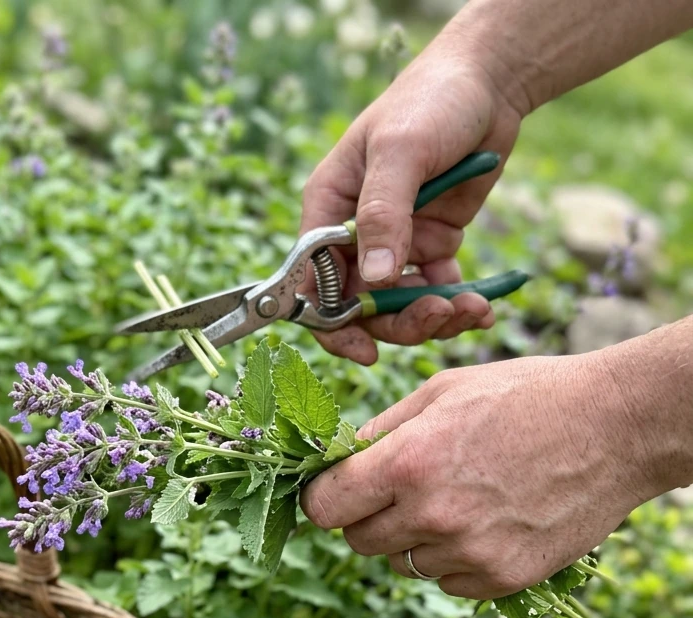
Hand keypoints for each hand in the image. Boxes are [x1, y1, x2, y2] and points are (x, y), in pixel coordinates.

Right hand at [299, 44, 529, 363]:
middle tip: (440, 317)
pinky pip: (435, 290)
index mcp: (328, 209)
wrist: (490, 83)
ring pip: (399, 305)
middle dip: (398, 321)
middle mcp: (354, 232)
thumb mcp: (401, 151)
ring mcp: (395, 241)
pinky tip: (482, 305)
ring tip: (472, 309)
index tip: (364, 350)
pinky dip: (457, 304)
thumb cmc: (430, 101)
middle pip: (360, 304)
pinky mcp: (431, 244)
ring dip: (432, 317)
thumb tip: (376, 278)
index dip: (331, 322)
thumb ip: (383, 214)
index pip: (312, 280)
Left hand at [299, 354, 653, 598]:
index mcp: (407, 463)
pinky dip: (452, 560)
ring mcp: (469, 553)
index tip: (337, 490)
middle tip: (400, 491)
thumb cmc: (526, 395)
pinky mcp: (502, 578)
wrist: (617, 425)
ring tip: (453, 499)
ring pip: (401, 565)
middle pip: (357, 541)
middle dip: (368, 517)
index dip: (324, 497)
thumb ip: (380, 431)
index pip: (325, 507)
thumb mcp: (440, 391)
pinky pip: (446, 583)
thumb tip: (336, 459)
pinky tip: (483, 522)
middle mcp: (432, 515)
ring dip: (411, 540)